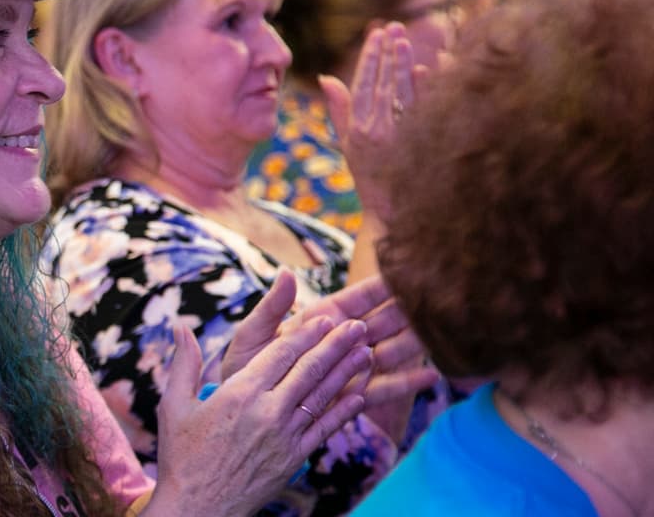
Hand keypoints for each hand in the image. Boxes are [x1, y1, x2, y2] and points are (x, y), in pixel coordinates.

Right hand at [145, 318, 369, 516]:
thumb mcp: (174, 405)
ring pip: (322, 396)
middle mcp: (267, 411)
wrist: (197, 509)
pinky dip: (344, 412)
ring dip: (347, 372)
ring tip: (366, 352)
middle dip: (336, 344)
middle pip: (309, 369)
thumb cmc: (181, 457)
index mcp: (239, 393)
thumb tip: (179, 326)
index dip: (306, 333)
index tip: (323, 317)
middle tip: (358, 326)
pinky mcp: (293, 458)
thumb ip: (183, 363)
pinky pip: (324, 429)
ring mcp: (285, 436)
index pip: (281, 354)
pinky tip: (360, 397)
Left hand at [221, 273, 437, 408]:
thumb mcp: (253, 335)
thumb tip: (288, 273)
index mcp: (321, 319)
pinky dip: (406, 383)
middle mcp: (340, 342)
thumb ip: (272, 307)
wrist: (240, 411)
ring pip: (390, 352)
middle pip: (384, 322)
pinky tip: (431, 377)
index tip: (411, 271)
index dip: (385, 287)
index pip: (360, 299)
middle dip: (410, 311)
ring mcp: (349, 369)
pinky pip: (382, 389)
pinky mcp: (351, 397)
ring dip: (413, 343)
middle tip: (441, 298)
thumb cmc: (242, 367)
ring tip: (443, 334)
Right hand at [319, 23, 415, 216]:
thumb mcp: (348, 143)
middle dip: (387, 54)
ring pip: (400, 93)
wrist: (391, 212)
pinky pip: (420, 111)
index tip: (376, 34)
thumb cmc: (370, 176)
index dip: (369, 58)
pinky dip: (422, 89)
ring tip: (405, 40)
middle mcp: (375, 131)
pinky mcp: (416, 145)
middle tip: (394, 28)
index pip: (363, 84)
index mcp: (357, 129)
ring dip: (402, 65)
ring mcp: (396, 138)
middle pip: (382, 84)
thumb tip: (326, 77)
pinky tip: (425, 69)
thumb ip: (339, 109)